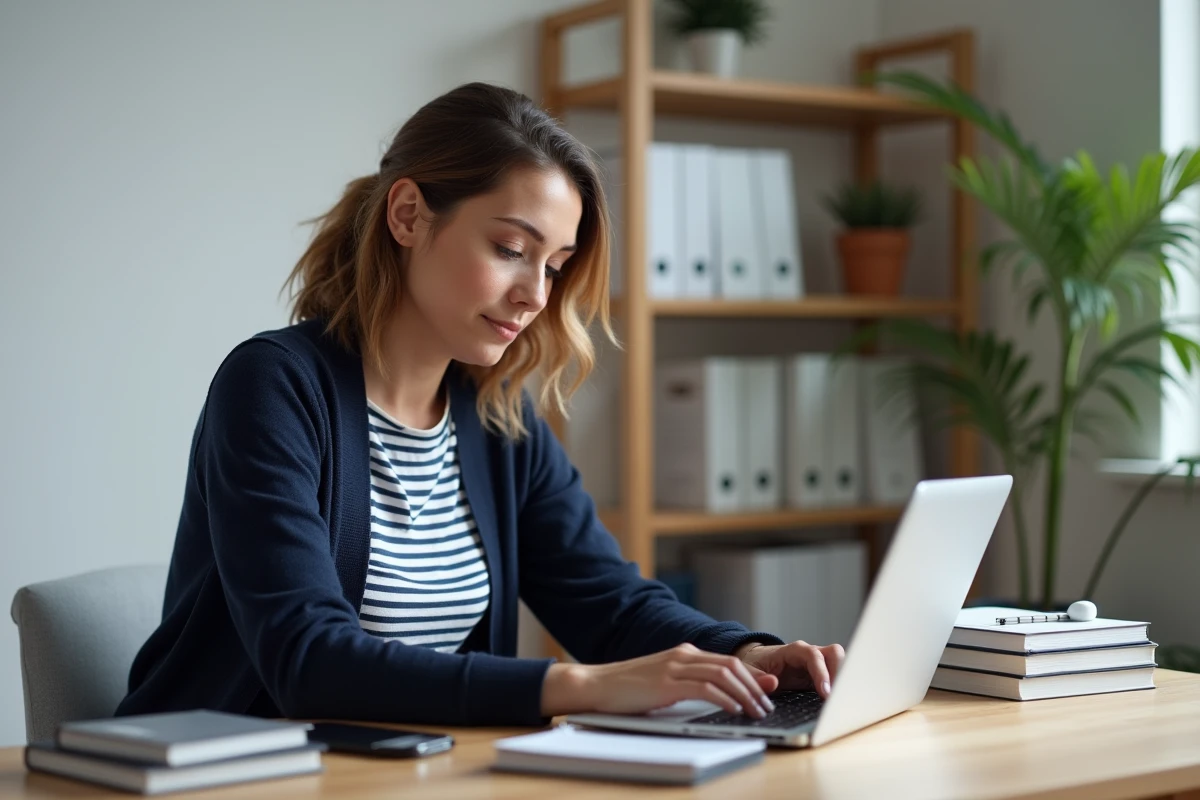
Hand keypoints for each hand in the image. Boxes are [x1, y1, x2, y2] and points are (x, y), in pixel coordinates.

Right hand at [541, 643, 778, 718]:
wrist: (596, 685)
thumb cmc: (628, 689)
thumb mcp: (664, 683)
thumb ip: (690, 684)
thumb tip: (718, 696)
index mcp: (684, 653)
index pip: (727, 661)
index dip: (751, 676)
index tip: (767, 691)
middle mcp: (682, 655)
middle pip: (730, 666)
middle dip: (754, 686)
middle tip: (767, 705)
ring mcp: (674, 667)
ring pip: (722, 675)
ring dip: (745, 694)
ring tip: (756, 711)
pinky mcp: (666, 683)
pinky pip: (704, 688)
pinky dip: (724, 699)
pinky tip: (733, 709)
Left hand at [735, 640, 845, 698]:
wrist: (760, 663)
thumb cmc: (756, 665)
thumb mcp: (751, 671)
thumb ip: (757, 677)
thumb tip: (773, 682)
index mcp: (793, 651)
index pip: (813, 656)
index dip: (821, 673)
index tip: (825, 692)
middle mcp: (810, 654)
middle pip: (834, 653)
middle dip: (840, 673)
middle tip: (838, 697)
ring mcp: (819, 664)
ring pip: (841, 663)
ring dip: (844, 680)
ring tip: (841, 702)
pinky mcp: (822, 676)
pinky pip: (838, 678)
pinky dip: (841, 689)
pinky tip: (839, 704)